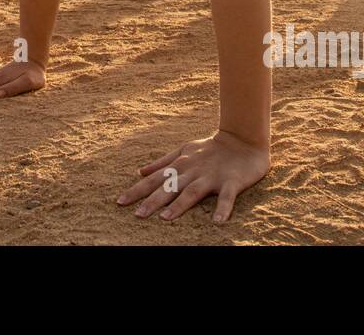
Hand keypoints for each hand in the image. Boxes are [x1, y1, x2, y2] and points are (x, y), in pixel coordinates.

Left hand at [117, 130, 269, 222]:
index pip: (154, 179)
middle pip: (170, 187)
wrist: (243, 139)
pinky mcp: (232, 181)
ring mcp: (212, 176)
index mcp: (180, 165)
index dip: (137, 190)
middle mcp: (192, 171)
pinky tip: (218, 222)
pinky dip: (223, 209)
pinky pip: (227, 197)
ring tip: (165, 219)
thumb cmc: (211, 148)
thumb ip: (162, 162)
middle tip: (138, 215)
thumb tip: (140, 171)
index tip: (120, 202)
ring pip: (193, 192)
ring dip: (179, 205)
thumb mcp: (184, 151)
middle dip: (153, 200)